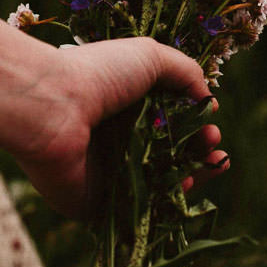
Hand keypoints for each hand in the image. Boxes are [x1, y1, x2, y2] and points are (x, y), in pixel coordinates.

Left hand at [0, 37, 227, 219]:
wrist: (51, 108)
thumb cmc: (96, 75)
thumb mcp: (149, 56)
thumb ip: (186, 73)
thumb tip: (207, 100)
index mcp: (122, 107)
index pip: (167, 121)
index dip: (194, 123)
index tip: (210, 120)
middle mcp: (114, 141)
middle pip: (168, 154)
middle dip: (199, 149)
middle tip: (213, 142)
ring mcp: (106, 174)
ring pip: (159, 184)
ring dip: (193, 175)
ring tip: (214, 163)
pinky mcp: (96, 204)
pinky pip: (138, 210)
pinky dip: (167, 202)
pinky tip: (187, 184)